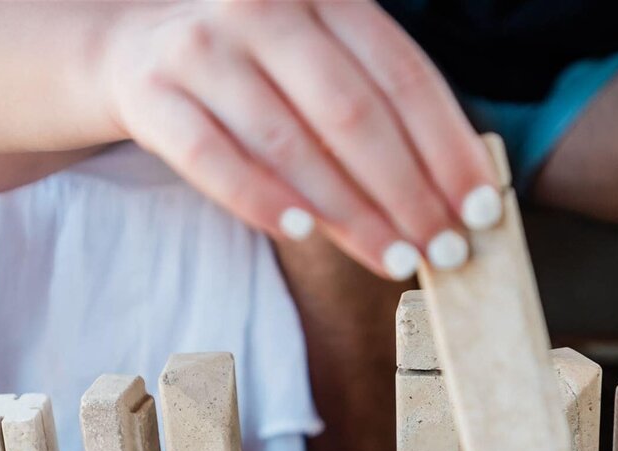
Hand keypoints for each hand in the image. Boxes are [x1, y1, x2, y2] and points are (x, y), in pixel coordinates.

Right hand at [102, 1, 503, 279]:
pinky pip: (214, 158)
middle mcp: (262, 6)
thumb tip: (454, 195)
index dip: (448, 148)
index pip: (404, 76)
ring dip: (348, 212)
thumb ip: (377, 104)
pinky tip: (304, 234)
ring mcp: (202, 48)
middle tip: (444, 250)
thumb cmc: (256, 68)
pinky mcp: (154, 95)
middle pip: (353, 112)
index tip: (481, 209)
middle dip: (407, 191)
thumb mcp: (320, 58)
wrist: (136, 53)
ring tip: (393, 259)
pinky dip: (261, 199)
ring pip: (289, 142)